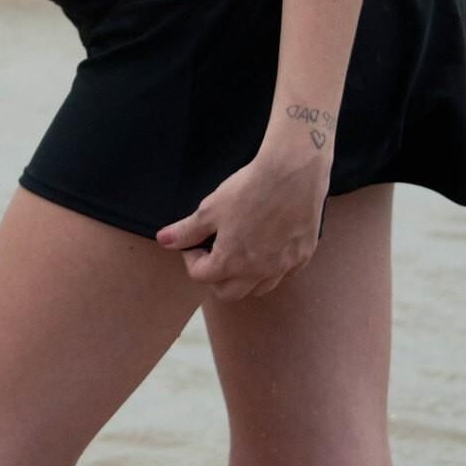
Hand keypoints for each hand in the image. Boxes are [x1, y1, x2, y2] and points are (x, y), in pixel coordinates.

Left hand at [155, 151, 328, 300]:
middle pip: (228, 293)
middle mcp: (258, 272)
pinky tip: (268, 247)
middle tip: (214, 252)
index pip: (200, 276)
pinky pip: (284, 275)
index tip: (195, 242)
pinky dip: (272, 269)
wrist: (293, 172)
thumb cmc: (250, 188)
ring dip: (244, 278)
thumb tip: (163, 240)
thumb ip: (186, 231)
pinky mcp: (303, 256)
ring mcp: (283, 266)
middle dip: (215, 277)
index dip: (191, 259)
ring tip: (240, 251)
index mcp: (231, 262)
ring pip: (259, 289)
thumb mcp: (210, 208)